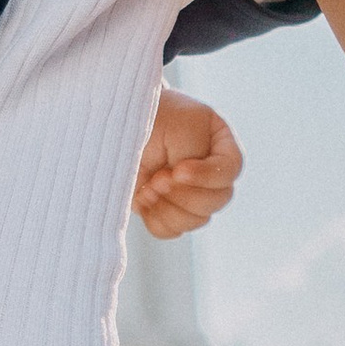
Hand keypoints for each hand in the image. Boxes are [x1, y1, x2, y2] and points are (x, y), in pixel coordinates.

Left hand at [134, 88, 242, 237]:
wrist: (115, 123)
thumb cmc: (151, 115)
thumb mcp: (182, 125)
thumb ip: (195, 155)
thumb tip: (184, 188)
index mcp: (221, 146)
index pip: (229, 171)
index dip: (206, 177)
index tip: (178, 170)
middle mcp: (210, 173)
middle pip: (216, 200)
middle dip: (184, 194)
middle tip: (157, 179)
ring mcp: (189, 193)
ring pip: (196, 220)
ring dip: (169, 207)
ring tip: (147, 187)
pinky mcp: (166, 209)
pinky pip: (172, 230)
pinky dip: (156, 219)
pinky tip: (142, 198)